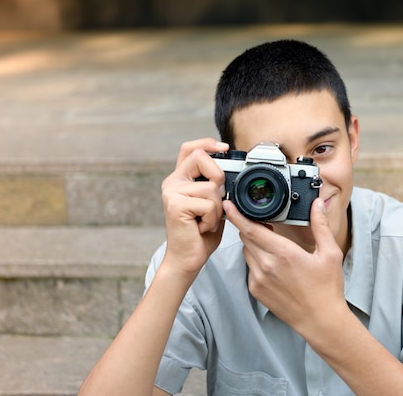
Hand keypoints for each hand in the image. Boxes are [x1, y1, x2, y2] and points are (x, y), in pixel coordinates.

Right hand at [161, 138, 228, 277]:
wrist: (187, 259)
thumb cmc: (200, 234)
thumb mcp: (211, 204)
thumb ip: (214, 186)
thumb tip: (230, 172)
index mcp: (180, 179)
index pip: (190, 149)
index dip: (208, 143)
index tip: (225, 147)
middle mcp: (173, 183)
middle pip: (200, 157)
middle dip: (218, 176)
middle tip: (218, 197)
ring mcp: (172, 193)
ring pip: (210, 187)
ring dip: (217, 208)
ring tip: (206, 221)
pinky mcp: (176, 205)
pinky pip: (208, 204)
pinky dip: (212, 219)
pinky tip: (202, 228)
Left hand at [223, 198, 345, 334]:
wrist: (320, 321)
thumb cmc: (327, 289)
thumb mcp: (330, 253)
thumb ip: (321, 225)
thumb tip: (317, 204)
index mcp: (283, 253)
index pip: (250, 229)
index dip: (236, 215)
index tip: (229, 205)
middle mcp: (267, 266)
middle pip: (246, 237)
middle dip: (251, 226)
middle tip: (265, 223)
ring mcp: (258, 279)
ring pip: (247, 251)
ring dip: (254, 243)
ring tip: (273, 245)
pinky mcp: (256, 290)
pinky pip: (249, 267)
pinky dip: (256, 260)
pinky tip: (273, 265)